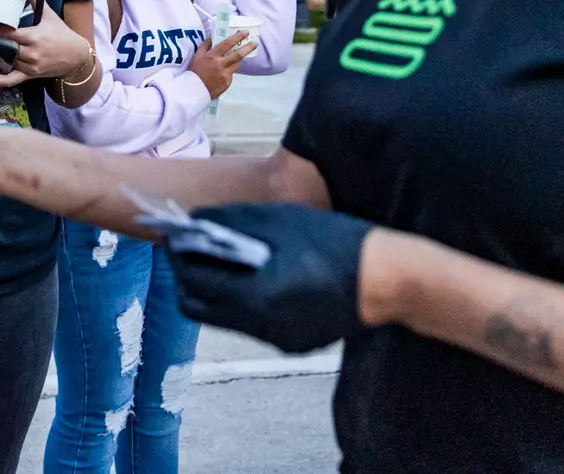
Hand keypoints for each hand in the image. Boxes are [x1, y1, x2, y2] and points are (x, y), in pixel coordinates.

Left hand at [0, 0, 90, 89]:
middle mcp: (30, 53)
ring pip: (4, 61)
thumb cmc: (62, 34)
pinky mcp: (28, 76)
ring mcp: (29, 66)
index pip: (9, 32)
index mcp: (34, 36)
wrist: (77, 57)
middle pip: (4, 47)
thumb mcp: (50, 15)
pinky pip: (10, 80)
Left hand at [166, 203, 373, 353]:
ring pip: (223, 318)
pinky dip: (244, 301)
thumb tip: (194, 220)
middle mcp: (259, 327)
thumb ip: (229, 220)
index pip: (191, 280)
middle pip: (198, 308)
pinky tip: (262, 276)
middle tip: (197, 249)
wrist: (387, 279)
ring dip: (216, 290)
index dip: (178, 256)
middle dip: (190, 278)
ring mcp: (276, 340)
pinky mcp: (293, 344)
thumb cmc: (333, 242)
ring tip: (228, 259)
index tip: (176, 236)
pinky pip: (252, 325)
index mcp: (252, 297)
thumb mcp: (278, 220)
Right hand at [189, 31, 254, 98]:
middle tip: (255, 43)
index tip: (245, 32)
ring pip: (237, 65)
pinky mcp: (228, 83)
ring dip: (237, 61)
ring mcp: (225, 74)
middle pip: (238, 55)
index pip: (227, 44)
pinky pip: (231, 74)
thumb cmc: (194, 72)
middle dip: (248, 48)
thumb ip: (205, 45)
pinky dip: (228, 72)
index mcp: (212, 56)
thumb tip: (212, 37)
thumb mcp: (197, 56)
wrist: (193, 90)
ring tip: (231, 60)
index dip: (237, 37)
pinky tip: (221, 74)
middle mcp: (221, 65)